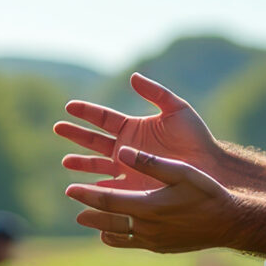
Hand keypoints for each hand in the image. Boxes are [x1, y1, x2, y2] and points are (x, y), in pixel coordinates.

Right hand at [57, 73, 228, 191]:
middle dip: (75, 134)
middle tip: (57, 127)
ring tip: (66, 161)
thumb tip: (133, 76)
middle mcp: (125, 149)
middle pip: (93, 140)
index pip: (103, 118)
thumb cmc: (196, 138)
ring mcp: (127, 169)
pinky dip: (94, 189)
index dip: (86, 112)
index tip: (69, 106)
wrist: (208, 168)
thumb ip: (156, 93)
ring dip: (80, 163)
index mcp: (132, 128)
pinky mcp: (132, 189)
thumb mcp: (177, 109)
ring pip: (96, 166)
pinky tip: (83, 188)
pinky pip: (108, 188)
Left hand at [66, 145, 241, 253]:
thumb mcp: (181, 172)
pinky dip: (117, 237)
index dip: (87, 194)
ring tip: (88, 220)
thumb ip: (150, 162)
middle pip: (106, 222)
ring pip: (116, 236)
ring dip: (100, 227)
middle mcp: (146, 228)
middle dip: (88, 213)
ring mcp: (152, 241)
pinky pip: (130, 244)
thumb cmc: (207, 193)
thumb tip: (122, 150)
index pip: (107, 201)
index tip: (70, 188)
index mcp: (148, 206)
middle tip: (75, 207)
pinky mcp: (160, 248)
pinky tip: (114, 232)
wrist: (229, 224)